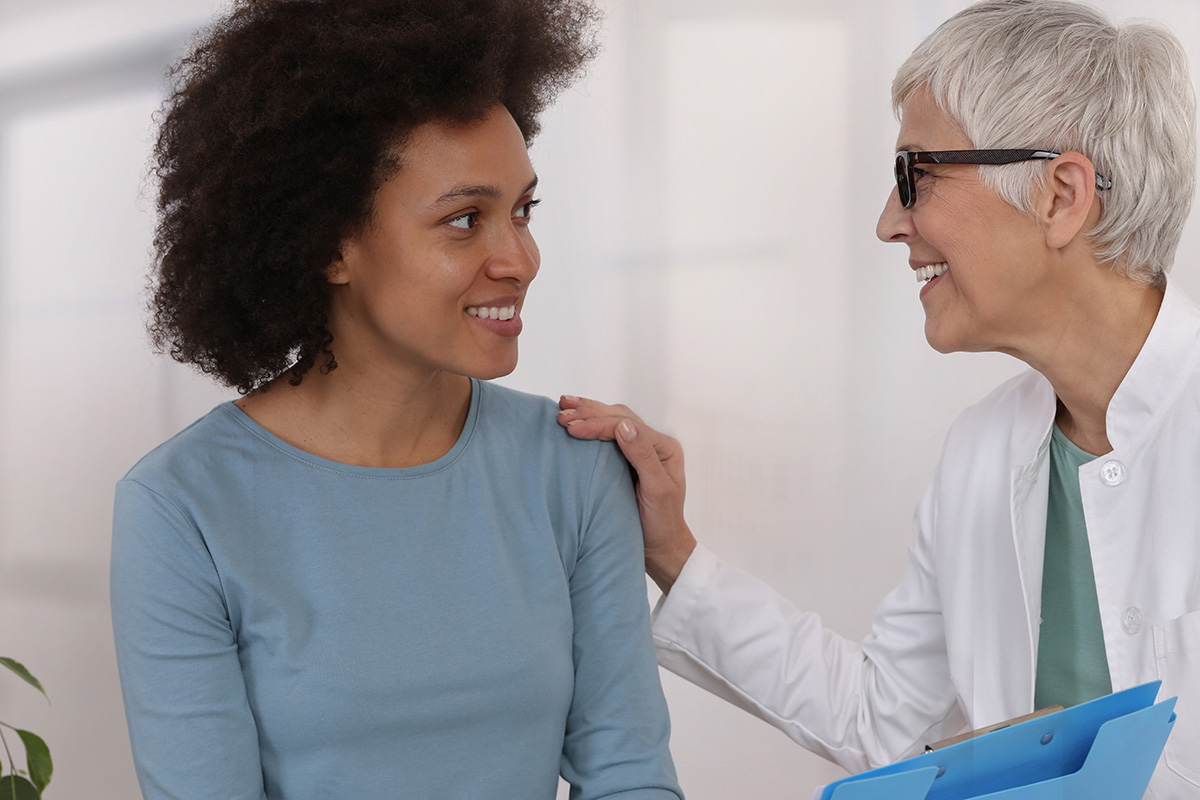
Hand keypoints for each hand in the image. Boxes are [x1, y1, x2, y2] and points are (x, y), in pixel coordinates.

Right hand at [558, 396, 696, 593]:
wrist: (661, 548)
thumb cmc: (661, 524)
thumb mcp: (657, 492)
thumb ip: (642, 457)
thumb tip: (623, 426)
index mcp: (664, 448)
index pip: (627, 426)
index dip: (598, 424)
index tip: (571, 429)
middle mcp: (653, 444)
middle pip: (619, 417)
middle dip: (589, 413)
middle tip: (561, 415)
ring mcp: (640, 450)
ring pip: (612, 420)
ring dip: (588, 412)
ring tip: (563, 406)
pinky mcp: (626, 459)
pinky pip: (608, 435)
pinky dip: (591, 424)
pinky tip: (576, 419)